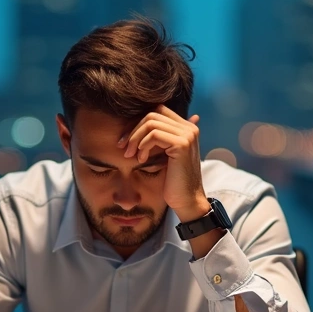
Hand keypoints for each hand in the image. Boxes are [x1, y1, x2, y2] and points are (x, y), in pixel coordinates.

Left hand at [119, 105, 208, 220]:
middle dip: (133, 129)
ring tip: (131, 155)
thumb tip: (146, 128)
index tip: (126, 139)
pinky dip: (143, 145)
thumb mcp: (164, 155)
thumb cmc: (173, 181)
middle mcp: (189, 128)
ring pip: (151, 122)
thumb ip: (159, 139)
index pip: (158, 110)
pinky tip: (141, 158)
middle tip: (123, 147)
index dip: (138, 122)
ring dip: (135, 138)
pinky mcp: (182, 145)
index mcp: (186, 128)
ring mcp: (187, 135)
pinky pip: (154, 135)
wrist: (186, 200)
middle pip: (152, 114)